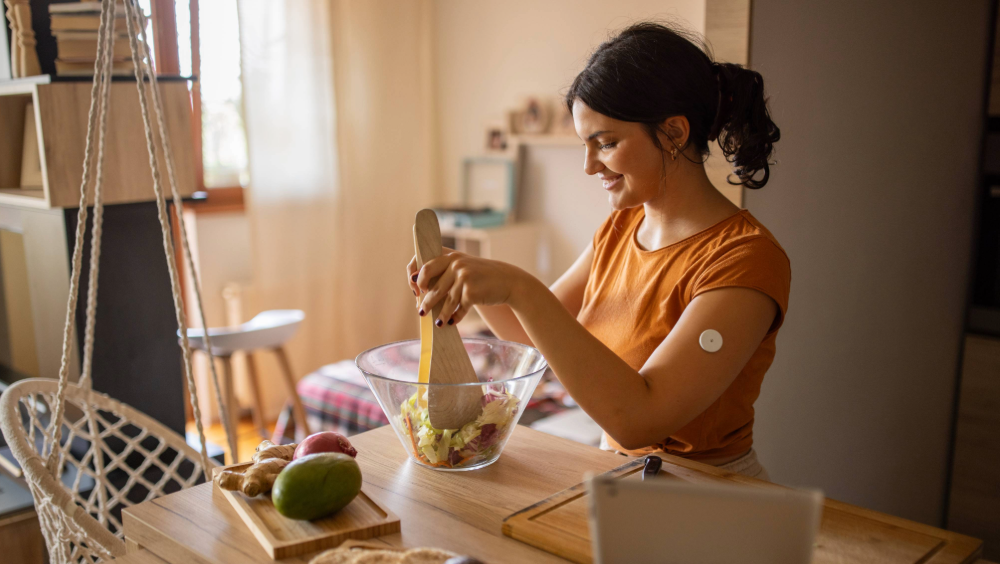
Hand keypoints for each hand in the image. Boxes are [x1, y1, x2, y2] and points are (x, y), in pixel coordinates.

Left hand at [406, 252, 522, 326]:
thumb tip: (421, 292)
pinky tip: (453, 322)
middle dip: (426, 302)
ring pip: (446, 301)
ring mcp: (463, 277)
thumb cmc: (482, 276)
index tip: (417, 290)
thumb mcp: (463, 266)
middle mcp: (456, 264)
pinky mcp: (470, 292)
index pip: (425, 266)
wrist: (508, 281)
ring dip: (441, 315)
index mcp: (450, 256)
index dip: (417, 278)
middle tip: (421, 312)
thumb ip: (444, 272)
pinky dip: (456, 317)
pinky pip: (459, 308)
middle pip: (433, 287)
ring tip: (438, 322)